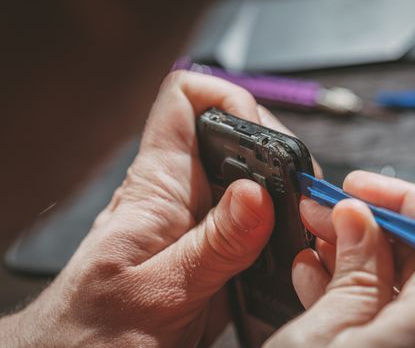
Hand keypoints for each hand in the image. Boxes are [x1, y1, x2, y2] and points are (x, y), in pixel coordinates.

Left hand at [0, 71, 317, 346]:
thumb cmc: (96, 328)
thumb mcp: (157, 290)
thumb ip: (211, 246)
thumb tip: (257, 194)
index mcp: (159, 185)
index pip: (186, 100)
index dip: (226, 98)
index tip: (259, 134)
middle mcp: (187, 194)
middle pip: (239, 137)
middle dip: (277, 154)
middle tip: (301, 192)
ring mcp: (208, 223)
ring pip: (260, 182)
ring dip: (288, 197)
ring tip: (308, 223)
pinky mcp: (223, 252)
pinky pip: (265, 224)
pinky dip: (287, 232)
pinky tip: (298, 251)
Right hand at [266, 171, 414, 347]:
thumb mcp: (325, 334)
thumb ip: (352, 269)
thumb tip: (356, 217)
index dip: (407, 197)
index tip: (362, 187)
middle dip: (367, 225)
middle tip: (322, 211)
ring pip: (405, 285)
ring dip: (355, 257)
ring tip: (312, 242)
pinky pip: (395, 317)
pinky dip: (358, 294)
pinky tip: (317, 280)